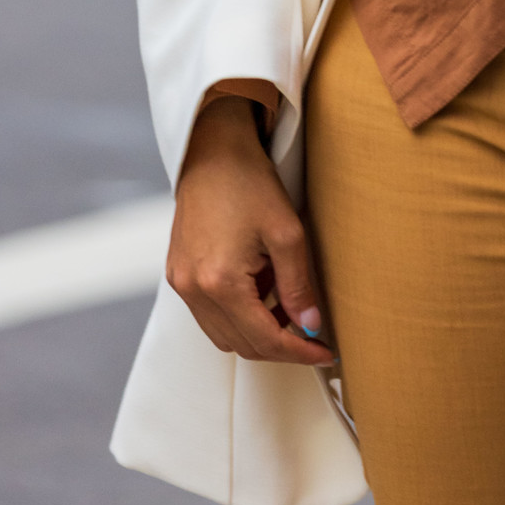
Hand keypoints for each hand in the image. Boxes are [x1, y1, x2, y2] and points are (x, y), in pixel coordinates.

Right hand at [167, 97, 335, 366]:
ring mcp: (181, 284)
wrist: (213, 152)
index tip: (326, 352)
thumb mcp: (287, 233)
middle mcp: (193, 290)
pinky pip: (210, 315)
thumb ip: (298, 286)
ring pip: (224, 335)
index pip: (264, 340)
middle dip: (281, 346)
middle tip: (313, 334)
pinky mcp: (178, 275)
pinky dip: (239, 315)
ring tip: (288, 304)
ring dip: (259, 332)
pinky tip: (261, 290)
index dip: (299, 352)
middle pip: (242, 345)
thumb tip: (310, 327)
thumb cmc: (251, 184)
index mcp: (219, 283)